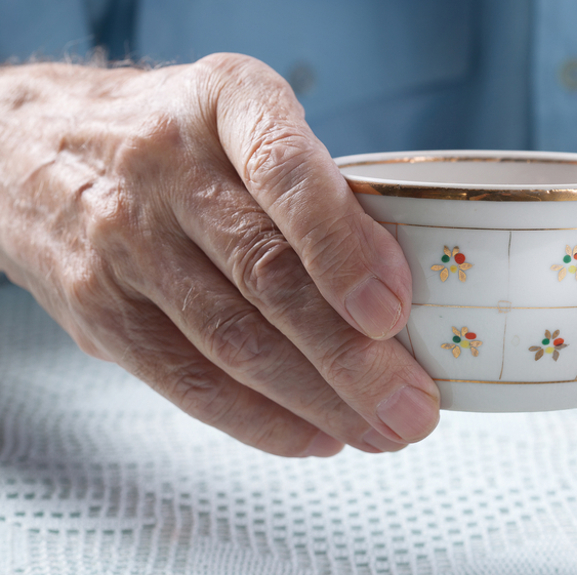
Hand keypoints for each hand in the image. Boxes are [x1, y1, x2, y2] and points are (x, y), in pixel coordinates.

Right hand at [0, 54, 438, 455]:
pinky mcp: (101, 310)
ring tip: (381, 431)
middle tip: (413, 407)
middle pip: (268, 276)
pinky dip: (262, 421)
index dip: (343, 248)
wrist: (32, 148)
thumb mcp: (248, 118)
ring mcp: (124, 242)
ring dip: (320, 402)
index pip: (286, 173)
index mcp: (226, 101)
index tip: (392, 311)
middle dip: (353, 358)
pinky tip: (317, 435)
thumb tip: (400, 290)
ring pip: (234, 343)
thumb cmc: (175, 137)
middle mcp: (166, 167)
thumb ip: (317, 187)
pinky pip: (187, 383)